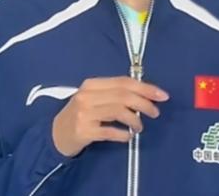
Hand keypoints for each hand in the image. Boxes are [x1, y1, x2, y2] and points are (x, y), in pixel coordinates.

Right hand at [52, 76, 169, 156]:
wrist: (56, 134)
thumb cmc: (80, 114)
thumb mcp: (93, 98)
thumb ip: (114, 94)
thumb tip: (145, 95)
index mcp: (91, 84)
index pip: (123, 82)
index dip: (145, 88)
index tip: (162, 95)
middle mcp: (87, 96)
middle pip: (123, 95)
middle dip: (144, 103)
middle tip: (155, 112)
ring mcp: (84, 113)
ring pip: (118, 111)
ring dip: (135, 120)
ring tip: (139, 126)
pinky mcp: (84, 131)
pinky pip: (110, 131)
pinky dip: (123, 134)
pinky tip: (128, 136)